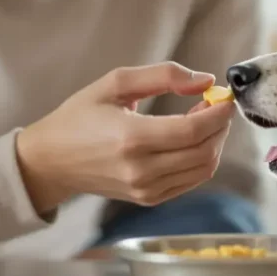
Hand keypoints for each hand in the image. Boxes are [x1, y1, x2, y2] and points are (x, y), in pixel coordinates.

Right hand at [16, 62, 234, 213]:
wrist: (51, 162)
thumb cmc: (80, 116)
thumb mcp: (114, 82)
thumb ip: (162, 75)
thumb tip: (205, 81)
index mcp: (131, 138)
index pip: (193, 130)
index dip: (218, 114)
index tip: (225, 98)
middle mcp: (141, 170)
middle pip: (204, 151)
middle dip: (220, 126)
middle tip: (216, 106)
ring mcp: (146, 190)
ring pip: (203, 169)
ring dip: (214, 143)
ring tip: (204, 120)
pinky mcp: (148, 199)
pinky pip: (191, 181)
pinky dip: (202, 159)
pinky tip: (192, 140)